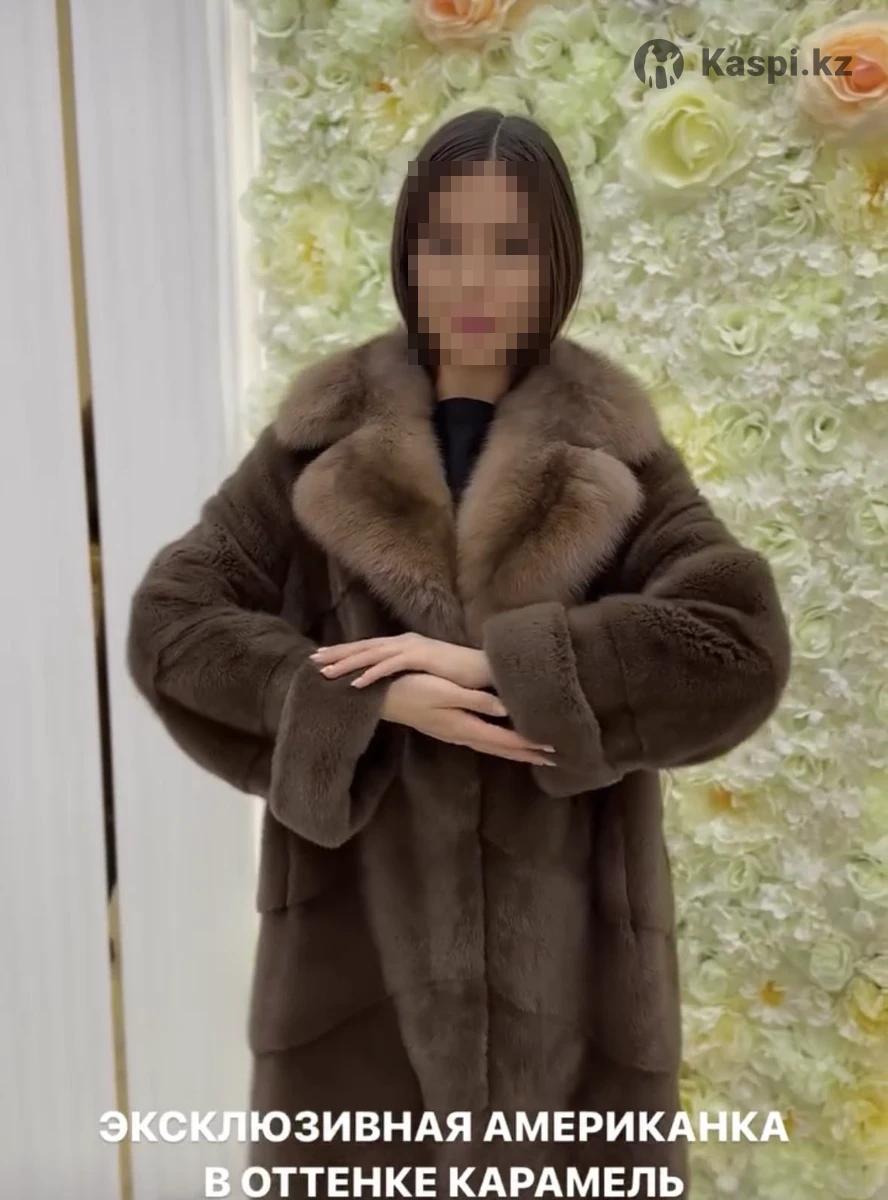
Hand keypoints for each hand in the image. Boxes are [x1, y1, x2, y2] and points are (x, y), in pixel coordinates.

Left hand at [309, 632, 492, 690]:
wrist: (484, 668)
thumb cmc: (458, 673)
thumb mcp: (426, 671)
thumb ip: (408, 671)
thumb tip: (392, 679)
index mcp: (404, 645)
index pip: (368, 648)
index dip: (344, 652)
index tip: (322, 658)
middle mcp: (404, 642)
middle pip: (363, 647)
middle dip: (337, 654)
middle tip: (312, 660)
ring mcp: (411, 647)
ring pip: (371, 655)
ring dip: (348, 664)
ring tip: (326, 673)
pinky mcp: (421, 656)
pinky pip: (390, 666)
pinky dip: (372, 673)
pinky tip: (356, 683)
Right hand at [380, 673, 556, 766]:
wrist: (383, 698)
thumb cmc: (411, 689)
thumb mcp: (443, 691)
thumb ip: (474, 700)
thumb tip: (503, 709)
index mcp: (465, 726)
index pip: (505, 739)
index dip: (529, 744)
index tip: (553, 749)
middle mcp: (462, 734)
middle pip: (501, 748)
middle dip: (527, 754)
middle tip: (554, 760)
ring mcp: (454, 733)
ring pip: (491, 745)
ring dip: (514, 751)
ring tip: (534, 754)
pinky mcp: (448, 728)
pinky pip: (482, 740)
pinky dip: (498, 743)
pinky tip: (500, 740)